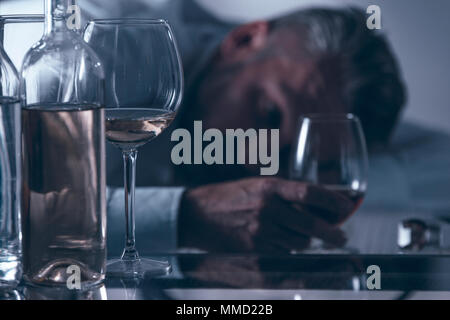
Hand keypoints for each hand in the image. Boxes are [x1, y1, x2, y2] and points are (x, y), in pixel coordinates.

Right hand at [178, 177, 352, 252]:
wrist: (196, 215)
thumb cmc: (228, 197)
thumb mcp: (257, 185)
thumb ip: (284, 194)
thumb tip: (316, 206)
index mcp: (268, 186)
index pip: (309, 193)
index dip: (333, 201)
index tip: (347, 207)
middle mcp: (266, 208)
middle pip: (311, 225)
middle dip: (332, 234)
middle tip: (342, 237)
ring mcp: (260, 231)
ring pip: (299, 243)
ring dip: (308, 242)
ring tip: (307, 239)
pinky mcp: (253, 250)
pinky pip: (283, 255)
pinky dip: (291, 252)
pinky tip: (288, 247)